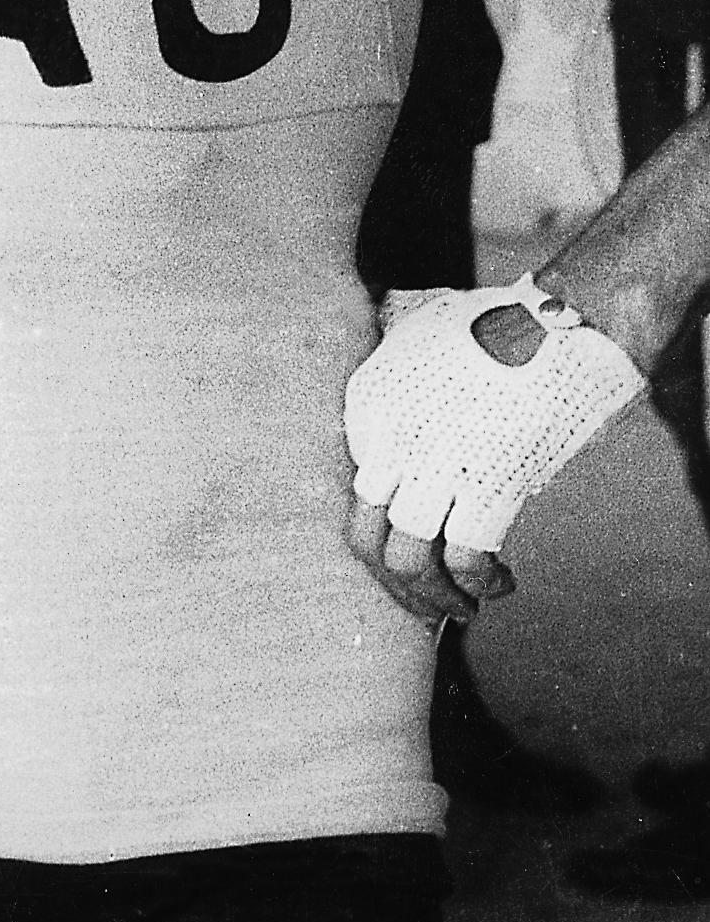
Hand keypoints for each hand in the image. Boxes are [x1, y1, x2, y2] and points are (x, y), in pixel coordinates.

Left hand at [342, 278, 643, 616]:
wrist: (566, 322)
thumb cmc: (501, 318)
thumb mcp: (423, 314)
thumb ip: (395, 324)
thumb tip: (385, 313)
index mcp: (366, 407)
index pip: (355, 498)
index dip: (383, 539)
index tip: (413, 554)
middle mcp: (388, 442)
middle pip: (368, 540)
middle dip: (396, 586)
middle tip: (427, 605)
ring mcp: (435, 466)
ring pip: (409, 562)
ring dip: (436, 598)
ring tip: (464, 609)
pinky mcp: (488, 485)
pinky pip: (466, 560)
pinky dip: (481, 584)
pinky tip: (501, 585)